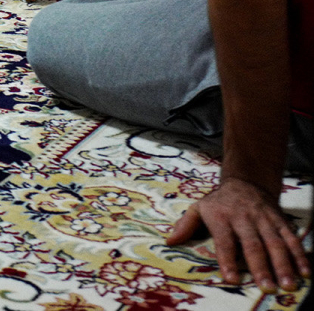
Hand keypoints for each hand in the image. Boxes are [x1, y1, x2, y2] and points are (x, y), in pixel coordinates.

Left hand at [166, 177, 309, 292]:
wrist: (246, 182)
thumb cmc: (219, 202)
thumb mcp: (198, 208)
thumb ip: (186, 225)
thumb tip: (170, 242)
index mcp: (221, 217)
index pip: (224, 241)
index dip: (228, 260)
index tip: (231, 279)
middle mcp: (244, 218)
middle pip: (253, 244)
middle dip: (261, 267)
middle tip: (267, 287)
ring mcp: (264, 219)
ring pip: (275, 243)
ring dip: (283, 265)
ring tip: (288, 284)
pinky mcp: (280, 221)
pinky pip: (291, 238)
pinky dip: (299, 255)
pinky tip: (305, 272)